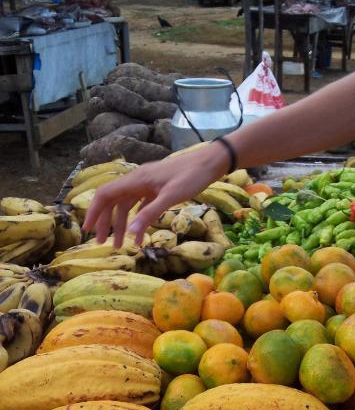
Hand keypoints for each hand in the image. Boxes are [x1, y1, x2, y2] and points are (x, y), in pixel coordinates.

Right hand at [83, 144, 228, 247]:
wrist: (210, 163)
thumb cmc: (192, 177)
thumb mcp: (171, 197)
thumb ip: (149, 215)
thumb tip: (129, 233)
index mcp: (136, 180)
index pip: (105, 194)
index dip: (94, 212)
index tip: (88, 230)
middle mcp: (137, 180)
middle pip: (113, 202)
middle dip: (106, 223)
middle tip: (102, 244)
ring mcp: (147, 185)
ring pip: (126, 206)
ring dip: (121, 225)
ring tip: (120, 246)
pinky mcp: (157, 189)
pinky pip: (141, 206)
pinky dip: (138, 221)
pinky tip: (140, 238)